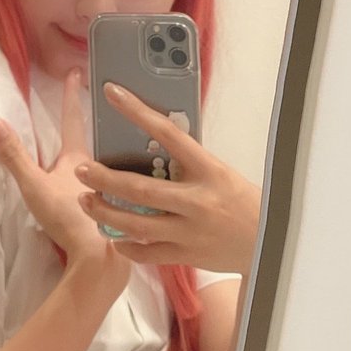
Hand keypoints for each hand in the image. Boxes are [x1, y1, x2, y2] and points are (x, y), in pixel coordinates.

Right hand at [0, 70, 124, 280]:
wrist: (100, 255)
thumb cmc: (68, 217)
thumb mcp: (34, 185)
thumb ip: (14, 155)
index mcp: (81, 158)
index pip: (72, 119)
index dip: (70, 95)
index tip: (77, 71)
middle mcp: (105, 168)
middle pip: (104, 138)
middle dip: (104, 120)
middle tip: (114, 101)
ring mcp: (119, 188)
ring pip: (121, 163)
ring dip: (122, 150)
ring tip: (129, 139)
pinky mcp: (129, 208)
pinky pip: (131, 186)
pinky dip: (132, 179)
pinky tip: (137, 183)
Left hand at [75, 82, 260, 274]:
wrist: (269, 243)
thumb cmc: (243, 202)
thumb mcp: (221, 174)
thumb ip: (190, 164)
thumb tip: (155, 144)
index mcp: (209, 170)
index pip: (168, 134)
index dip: (138, 112)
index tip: (113, 94)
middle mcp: (197, 201)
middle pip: (141, 190)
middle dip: (105, 179)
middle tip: (81, 170)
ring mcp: (190, 231)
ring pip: (138, 224)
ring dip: (106, 213)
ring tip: (86, 201)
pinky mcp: (187, 255)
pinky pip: (148, 253)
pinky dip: (127, 245)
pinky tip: (112, 237)